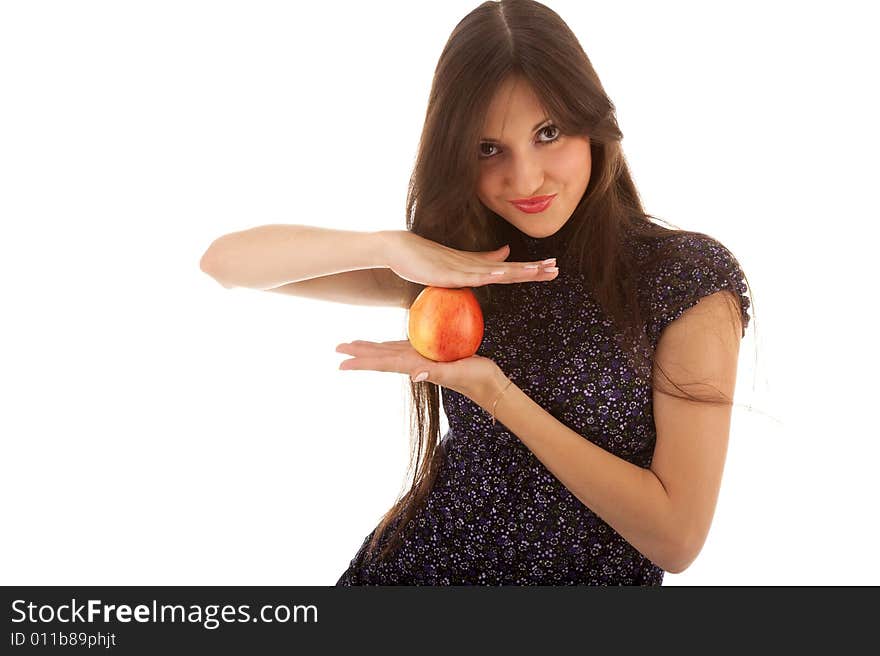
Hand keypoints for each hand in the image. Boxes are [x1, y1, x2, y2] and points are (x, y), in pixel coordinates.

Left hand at [335, 338, 506, 405]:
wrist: (489, 384)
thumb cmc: (476, 378)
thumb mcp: (458, 372)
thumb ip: (437, 373)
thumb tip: (414, 375)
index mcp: (416, 365)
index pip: (383, 362)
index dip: (361, 361)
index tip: (340, 363)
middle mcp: (415, 362)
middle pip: (380, 356)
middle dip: (359, 353)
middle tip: (337, 348)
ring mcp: (422, 359)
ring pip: (389, 352)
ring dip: (371, 349)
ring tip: (354, 345)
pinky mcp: (432, 354)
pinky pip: (405, 347)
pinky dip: (391, 344)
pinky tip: (388, 343)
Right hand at [379, 230, 557, 288]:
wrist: (400, 249)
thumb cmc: (427, 257)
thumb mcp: (459, 262)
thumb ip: (483, 260)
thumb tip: (507, 254)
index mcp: (478, 266)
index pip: (510, 269)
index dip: (531, 269)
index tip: (553, 268)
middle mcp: (474, 265)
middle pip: (509, 270)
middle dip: (533, 270)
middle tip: (556, 269)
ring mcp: (461, 268)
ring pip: (495, 272)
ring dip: (517, 271)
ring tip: (538, 271)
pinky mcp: (448, 273)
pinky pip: (471, 276)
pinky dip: (488, 274)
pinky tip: (502, 274)